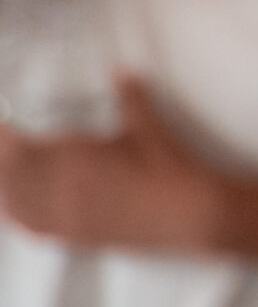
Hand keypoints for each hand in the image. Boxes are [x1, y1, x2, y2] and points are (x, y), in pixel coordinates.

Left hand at [0, 77, 223, 252]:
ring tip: (8, 170)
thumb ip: (130, 97)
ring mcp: (65, 215)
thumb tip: (121, 72)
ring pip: (14, 201)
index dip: (5, 135)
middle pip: (9, 174)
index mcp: (75, 157)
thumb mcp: (149, 127)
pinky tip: (14, 207)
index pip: (17, 147)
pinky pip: (31, 226)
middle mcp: (61, 188)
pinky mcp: (75, 235)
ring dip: (6, 184)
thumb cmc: (171, 169)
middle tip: (9, 142)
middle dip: (5, 157)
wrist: (190, 213)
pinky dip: (16, 213)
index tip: (6, 123)